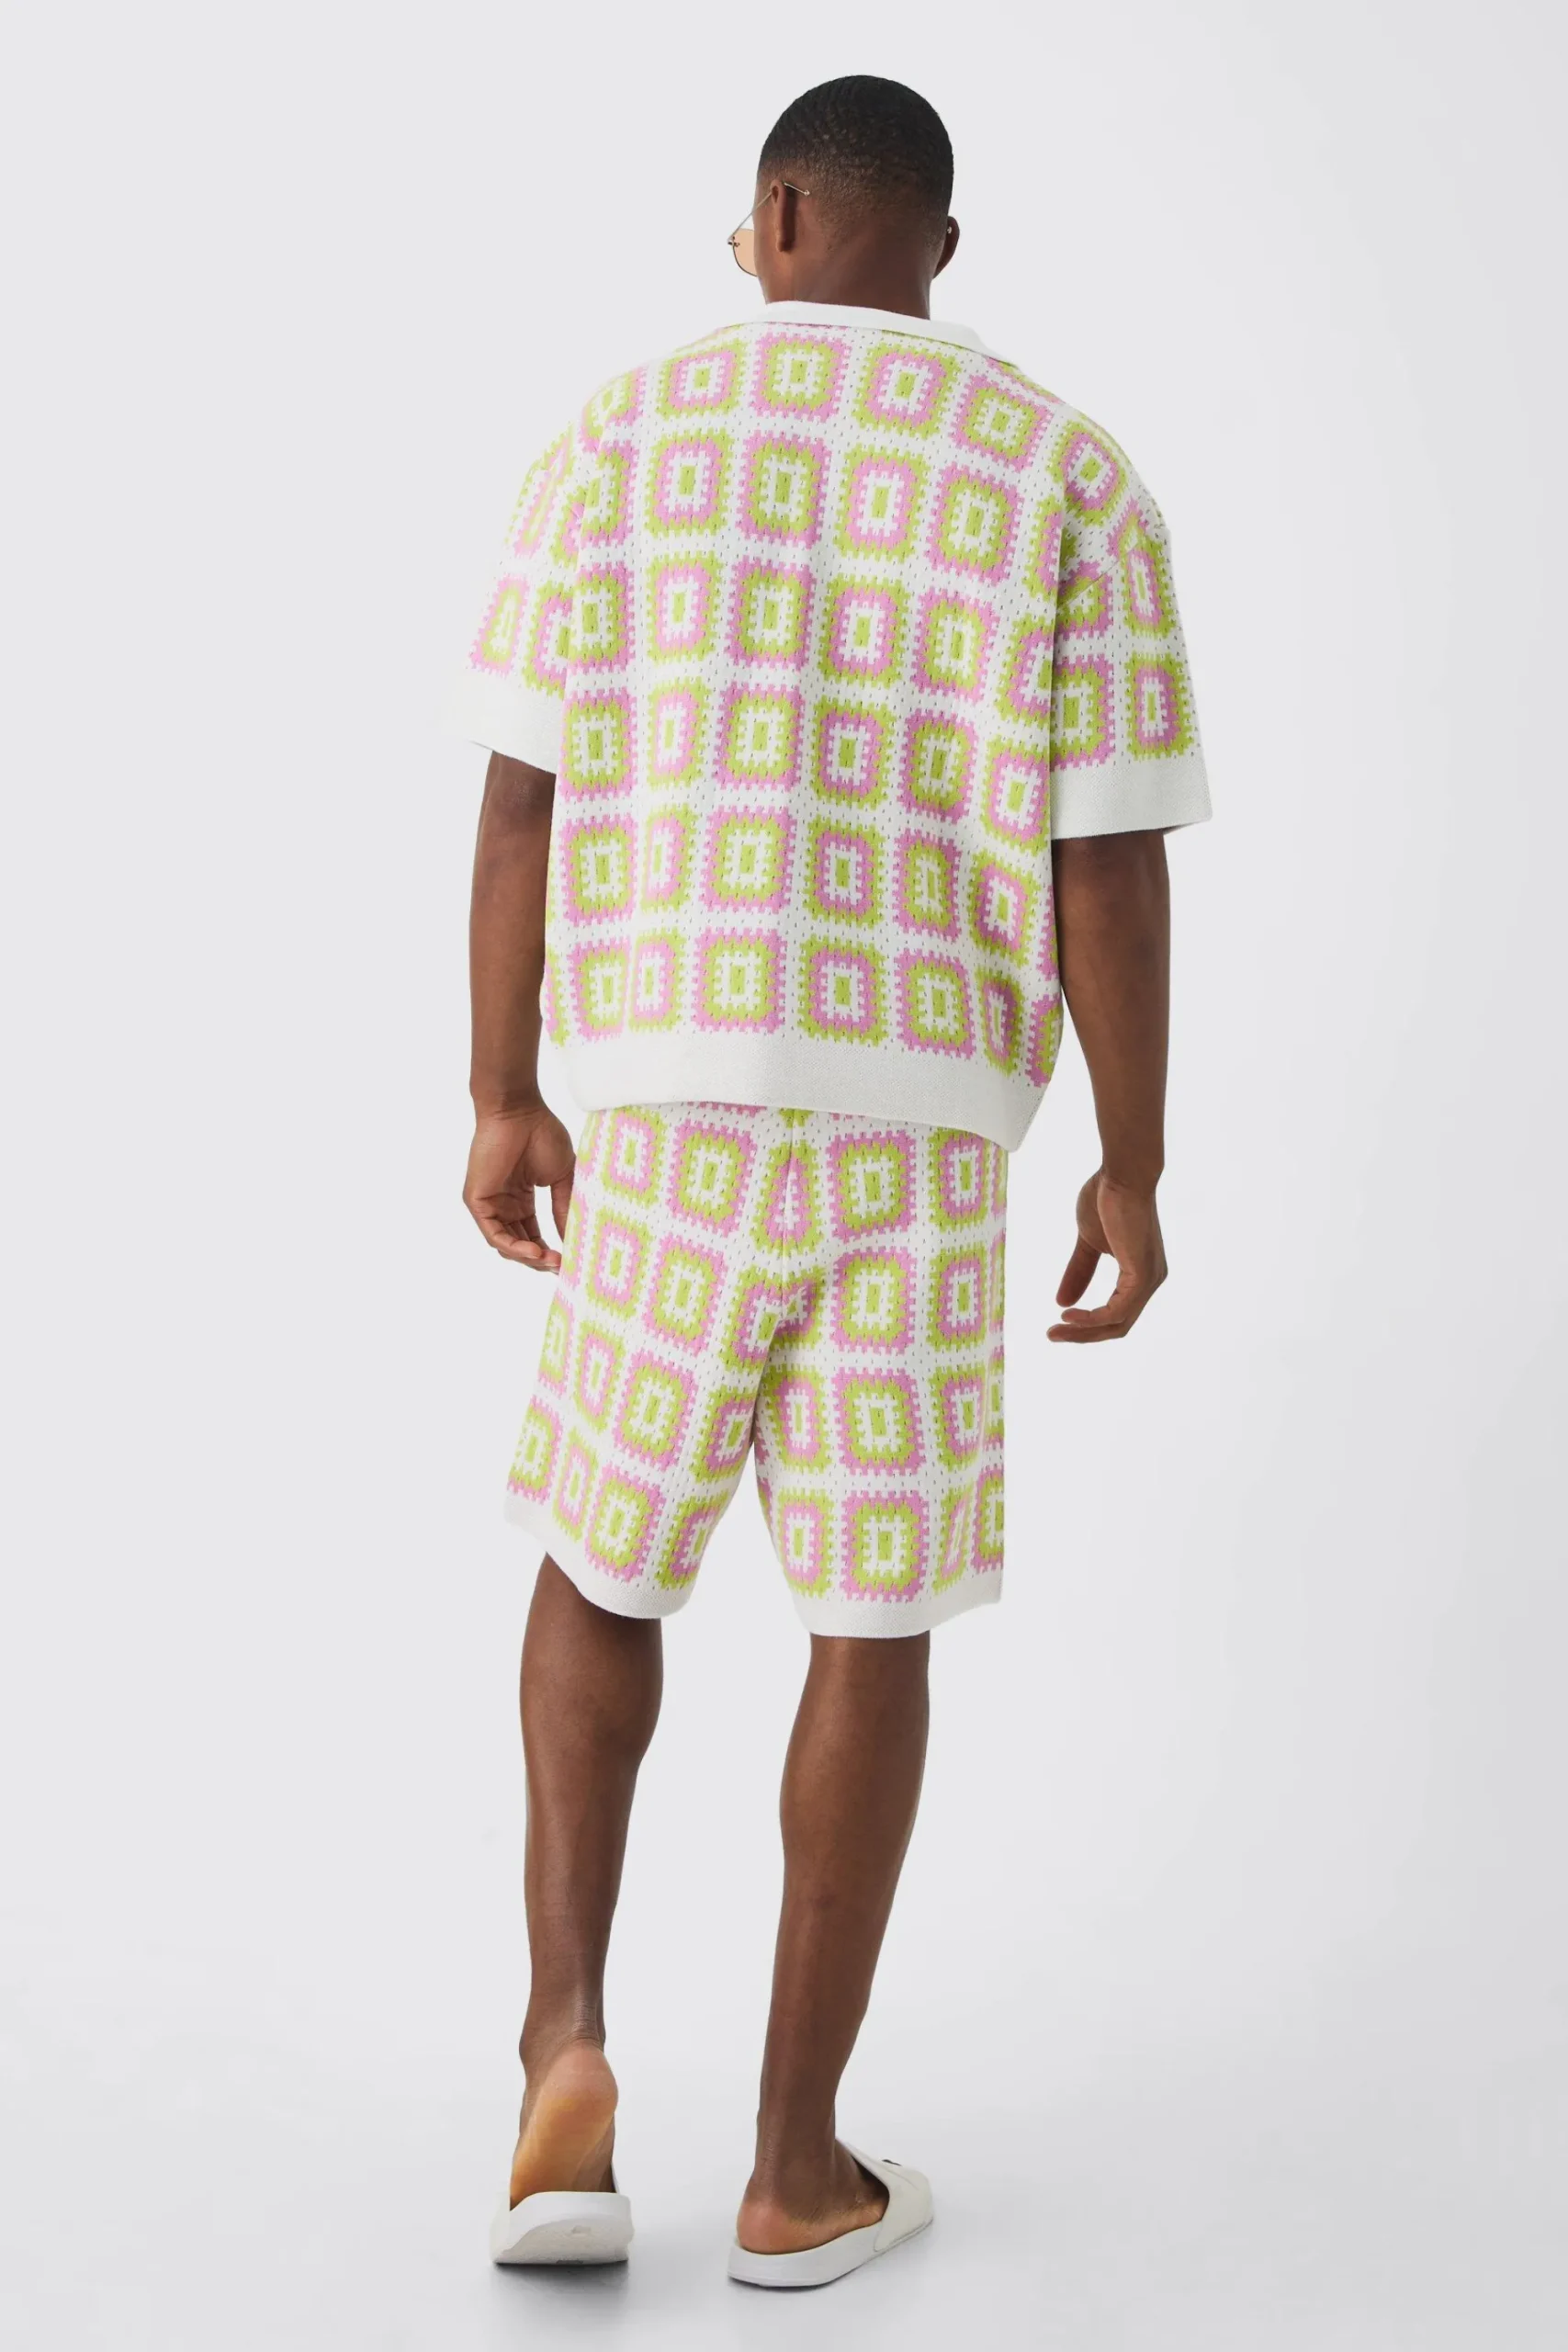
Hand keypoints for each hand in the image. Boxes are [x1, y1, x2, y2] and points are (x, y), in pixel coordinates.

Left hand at [464, 1103, 575, 1271]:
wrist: (518, 1111)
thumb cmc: (541, 1134)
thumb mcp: (562, 1177)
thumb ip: (564, 1208)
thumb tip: (574, 1239)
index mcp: (520, 1199)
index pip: (532, 1235)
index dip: (549, 1252)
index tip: (570, 1261)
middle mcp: (503, 1205)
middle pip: (519, 1244)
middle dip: (540, 1260)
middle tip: (562, 1267)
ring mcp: (488, 1204)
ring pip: (506, 1244)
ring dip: (528, 1257)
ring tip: (551, 1261)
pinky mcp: (477, 1201)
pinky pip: (493, 1234)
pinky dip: (514, 1247)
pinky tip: (534, 1251)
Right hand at [1049, 1170, 1166, 1342]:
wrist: (1121, 1175)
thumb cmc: (1107, 1199)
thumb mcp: (1088, 1243)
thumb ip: (1079, 1271)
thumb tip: (1062, 1301)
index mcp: (1139, 1274)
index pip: (1116, 1314)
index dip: (1087, 1324)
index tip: (1058, 1323)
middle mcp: (1150, 1281)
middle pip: (1117, 1326)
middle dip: (1083, 1335)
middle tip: (1051, 1336)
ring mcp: (1149, 1280)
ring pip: (1117, 1323)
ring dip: (1083, 1331)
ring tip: (1055, 1330)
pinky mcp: (1141, 1275)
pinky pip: (1117, 1312)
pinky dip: (1091, 1319)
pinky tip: (1068, 1315)